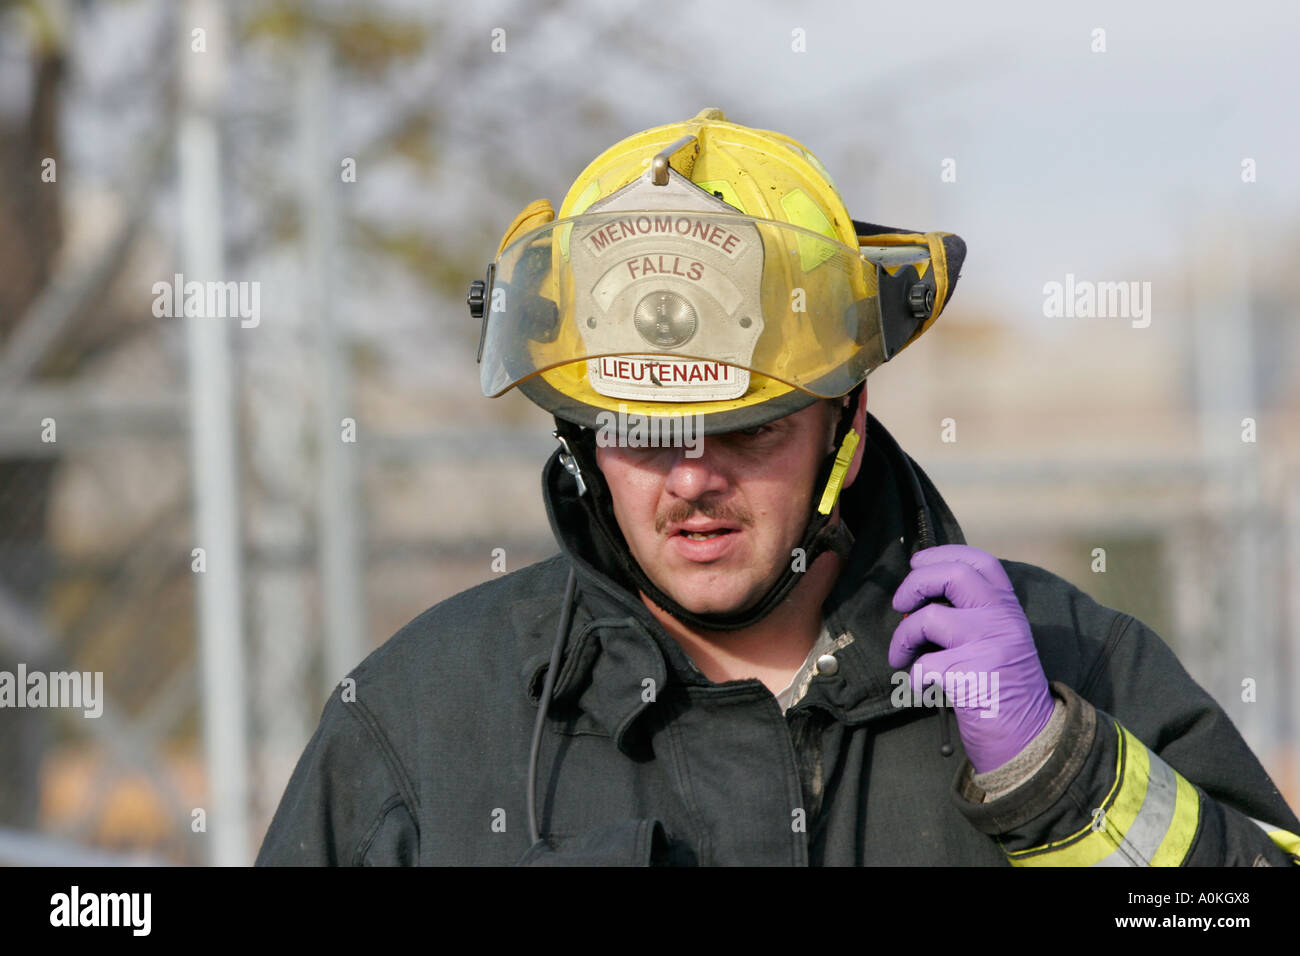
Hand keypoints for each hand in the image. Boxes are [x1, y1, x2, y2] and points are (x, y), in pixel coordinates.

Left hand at [889, 544, 1054, 773]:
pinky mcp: (974, 675)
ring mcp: (989, 645)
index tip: (918, 563)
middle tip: (900, 604)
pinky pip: (924, 665)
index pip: (980, 561)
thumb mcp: (997, 639)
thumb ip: (970, 614)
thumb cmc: (1001, 686)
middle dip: (915, 583)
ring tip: (900, 656)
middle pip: (954, 575)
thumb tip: (918, 597)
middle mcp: (1002, 619)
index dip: (943, 554)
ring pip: (930, 618)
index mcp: (1008, 607)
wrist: (1028, 737)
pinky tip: (921, 688)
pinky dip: (913, 677)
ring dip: (903, 637)